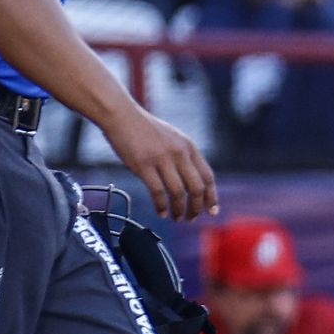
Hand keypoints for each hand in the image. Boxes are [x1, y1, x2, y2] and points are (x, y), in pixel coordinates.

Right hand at [99, 104, 217, 221]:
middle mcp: (179, 153)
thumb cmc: (145, 129)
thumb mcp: (173, 138)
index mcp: (189, 147)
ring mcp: (161, 159)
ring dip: (179, 210)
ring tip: (176, 218)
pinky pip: (157, 192)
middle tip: (191, 218)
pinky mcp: (143, 165)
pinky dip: (161, 206)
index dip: (211, 197)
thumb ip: (184, 156)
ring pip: (178, 193)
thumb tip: (193, 183)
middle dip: (196, 208)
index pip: (207, 177)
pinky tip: (160, 212)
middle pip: (196, 188)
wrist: (121, 114)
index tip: (212, 212)